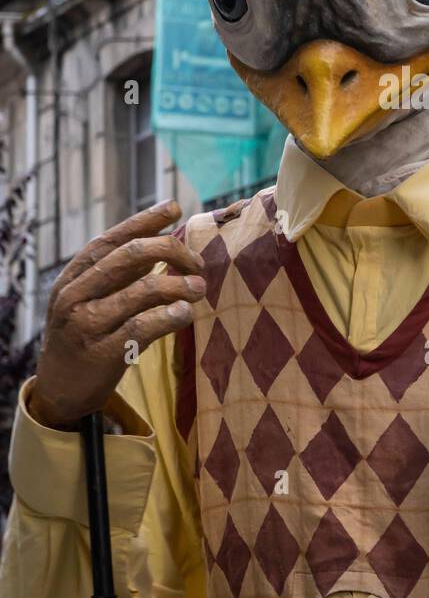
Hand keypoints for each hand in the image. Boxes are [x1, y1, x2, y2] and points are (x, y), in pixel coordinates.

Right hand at [29, 201, 205, 429]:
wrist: (59, 390)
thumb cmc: (84, 335)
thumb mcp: (91, 299)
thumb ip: (119, 273)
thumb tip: (160, 241)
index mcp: (72, 277)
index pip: (111, 239)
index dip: (143, 221)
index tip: (173, 207)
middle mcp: (74, 296)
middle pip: (129, 256)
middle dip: (171, 250)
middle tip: (197, 263)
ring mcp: (86, 325)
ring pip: (141, 291)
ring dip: (178, 285)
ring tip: (200, 288)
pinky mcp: (102, 354)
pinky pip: (143, 327)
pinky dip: (169, 316)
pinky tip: (186, 312)